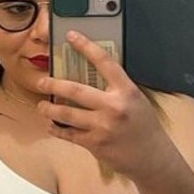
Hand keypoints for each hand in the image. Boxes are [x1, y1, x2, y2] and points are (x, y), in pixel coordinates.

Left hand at [35, 31, 175, 180]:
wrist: (153, 158)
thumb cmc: (145, 127)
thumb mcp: (137, 100)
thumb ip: (117, 89)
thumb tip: (90, 75)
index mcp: (126, 91)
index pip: (104, 62)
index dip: (86, 46)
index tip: (71, 36)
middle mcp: (113, 106)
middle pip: (75, 90)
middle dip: (53, 85)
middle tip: (41, 81)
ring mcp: (103, 126)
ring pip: (67, 114)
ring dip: (49, 109)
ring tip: (41, 106)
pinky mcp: (95, 144)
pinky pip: (69, 135)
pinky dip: (57, 130)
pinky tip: (51, 126)